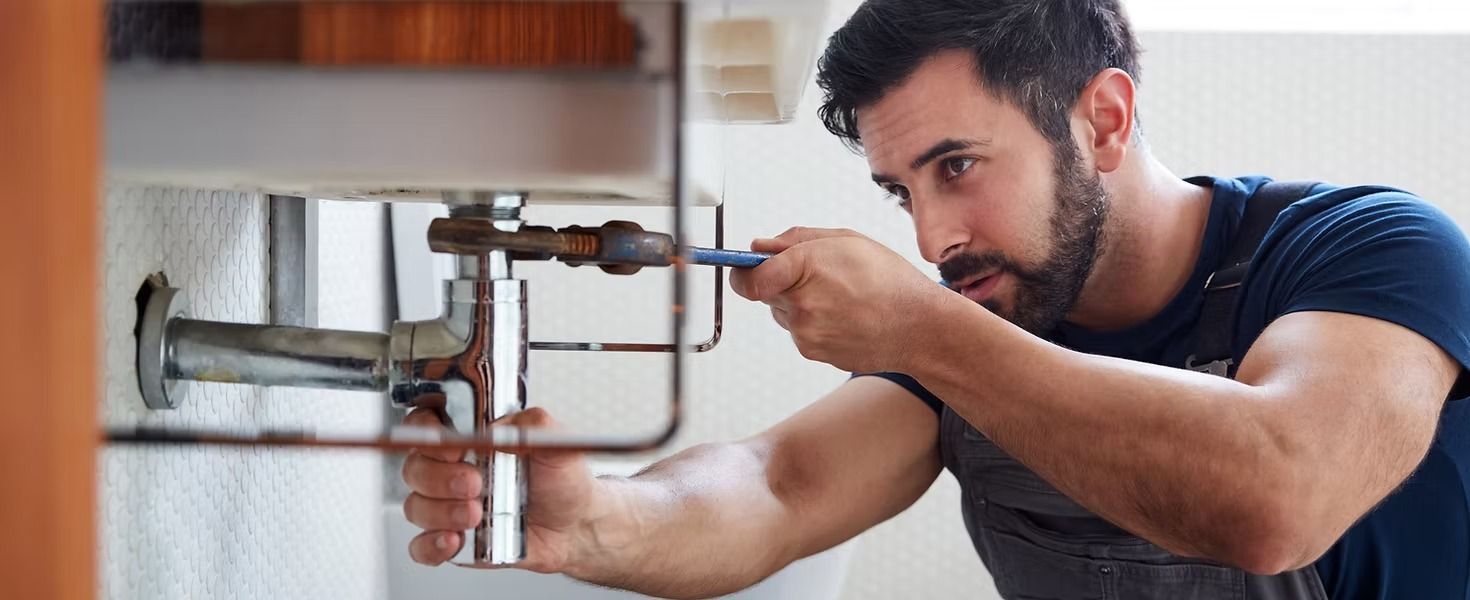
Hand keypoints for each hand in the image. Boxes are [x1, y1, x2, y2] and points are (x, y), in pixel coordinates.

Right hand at [400, 407, 599, 572]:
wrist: (576, 525)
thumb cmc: (562, 481)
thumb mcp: (557, 443)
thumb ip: (534, 424)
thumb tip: (500, 427)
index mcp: (470, 440)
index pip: (425, 425)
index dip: (426, 433)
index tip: (452, 447)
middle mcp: (453, 470)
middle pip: (414, 468)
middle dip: (439, 478)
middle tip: (474, 484)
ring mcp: (449, 506)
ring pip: (415, 507)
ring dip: (441, 512)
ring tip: (476, 514)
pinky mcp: (454, 540)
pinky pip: (421, 546)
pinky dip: (431, 545)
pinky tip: (455, 540)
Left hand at [728, 227, 947, 372]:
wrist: (919, 327)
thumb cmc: (890, 280)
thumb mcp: (846, 240)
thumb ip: (795, 240)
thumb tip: (759, 247)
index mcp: (806, 267)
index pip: (748, 277)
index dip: (743, 271)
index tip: (745, 267)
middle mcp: (801, 304)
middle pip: (764, 292)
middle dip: (780, 281)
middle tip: (817, 275)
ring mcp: (805, 333)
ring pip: (781, 312)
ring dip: (798, 302)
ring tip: (839, 297)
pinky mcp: (812, 352)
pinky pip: (799, 331)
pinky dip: (813, 322)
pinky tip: (843, 316)